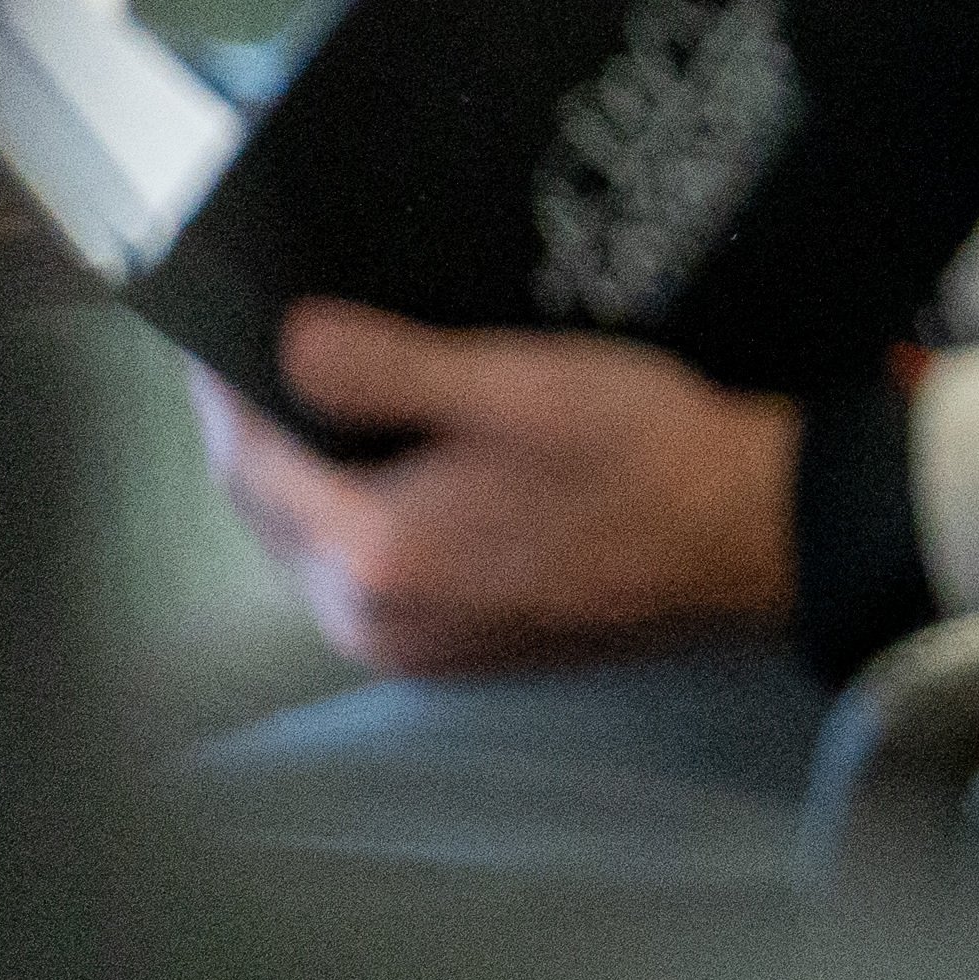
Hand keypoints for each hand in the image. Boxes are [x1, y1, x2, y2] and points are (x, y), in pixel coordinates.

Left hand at [191, 304, 796, 674]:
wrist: (758, 536)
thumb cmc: (646, 455)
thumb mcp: (518, 384)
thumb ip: (387, 365)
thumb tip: (285, 339)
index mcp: (373, 556)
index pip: (247, 463)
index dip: (225, 388)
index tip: (220, 325)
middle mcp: (374, 623)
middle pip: (272, 514)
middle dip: (262, 433)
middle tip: (271, 351)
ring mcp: (416, 650)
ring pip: (318, 548)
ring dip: (310, 478)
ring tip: (333, 397)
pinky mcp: (460, 654)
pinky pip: (371, 576)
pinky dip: (362, 518)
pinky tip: (402, 467)